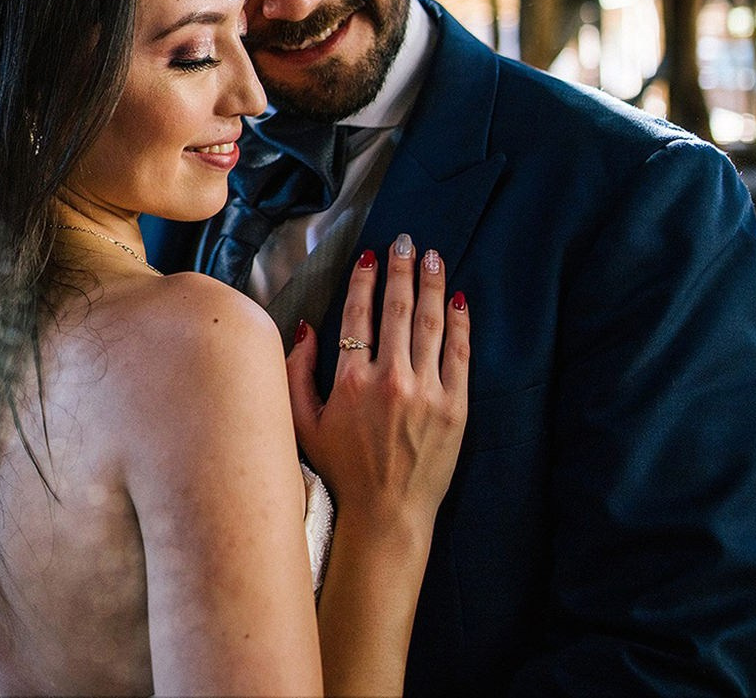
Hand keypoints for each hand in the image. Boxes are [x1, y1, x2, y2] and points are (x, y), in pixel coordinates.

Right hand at [287, 236, 469, 542]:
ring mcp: (427, 393)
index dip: (364, 282)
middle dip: (402, 271)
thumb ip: (296, 371)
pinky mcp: (455, 408)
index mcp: (350, 380)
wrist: (387, 514)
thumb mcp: (302, 422)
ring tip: (434, 258)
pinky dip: (459, 324)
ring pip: (430, 325)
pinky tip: (458, 300)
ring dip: (432, 286)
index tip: (371, 257)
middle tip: (407, 242)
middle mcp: (390, 380)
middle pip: (397, 310)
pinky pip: (459, 355)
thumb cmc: (341, 469)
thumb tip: (305, 327)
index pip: (358, 315)